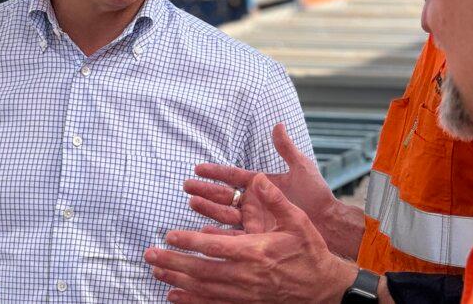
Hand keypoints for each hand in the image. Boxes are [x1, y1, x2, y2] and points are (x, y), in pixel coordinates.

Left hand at [145, 173, 357, 303]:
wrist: (323, 287)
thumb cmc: (310, 251)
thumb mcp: (298, 221)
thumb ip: (276, 201)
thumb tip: (258, 181)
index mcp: (256, 251)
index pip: (214, 246)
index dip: (189, 241)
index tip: (168, 235)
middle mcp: (246, 274)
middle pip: (202, 269)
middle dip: (173, 262)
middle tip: (149, 255)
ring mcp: (245, 292)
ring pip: (204, 288)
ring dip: (178, 280)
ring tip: (156, 273)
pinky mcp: (247, 303)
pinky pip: (214, 303)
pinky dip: (193, 301)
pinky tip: (175, 297)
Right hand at [185, 123, 337, 230]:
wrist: (328, 223)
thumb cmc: (317, 195)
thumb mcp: (301, 167)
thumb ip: (286, 148)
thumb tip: (278, 124)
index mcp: (261, 184)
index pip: (233, 176)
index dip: (215, 172)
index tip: (197, 168)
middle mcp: (254, 201)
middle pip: (223, 195)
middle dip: (205, 190)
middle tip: (186, 185)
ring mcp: (253, 219)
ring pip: (224, 213)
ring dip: (208, 208)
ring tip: (192, 202)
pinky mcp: (256, 236)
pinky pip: (234, 234)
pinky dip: (220, 232)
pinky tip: (204, 230)